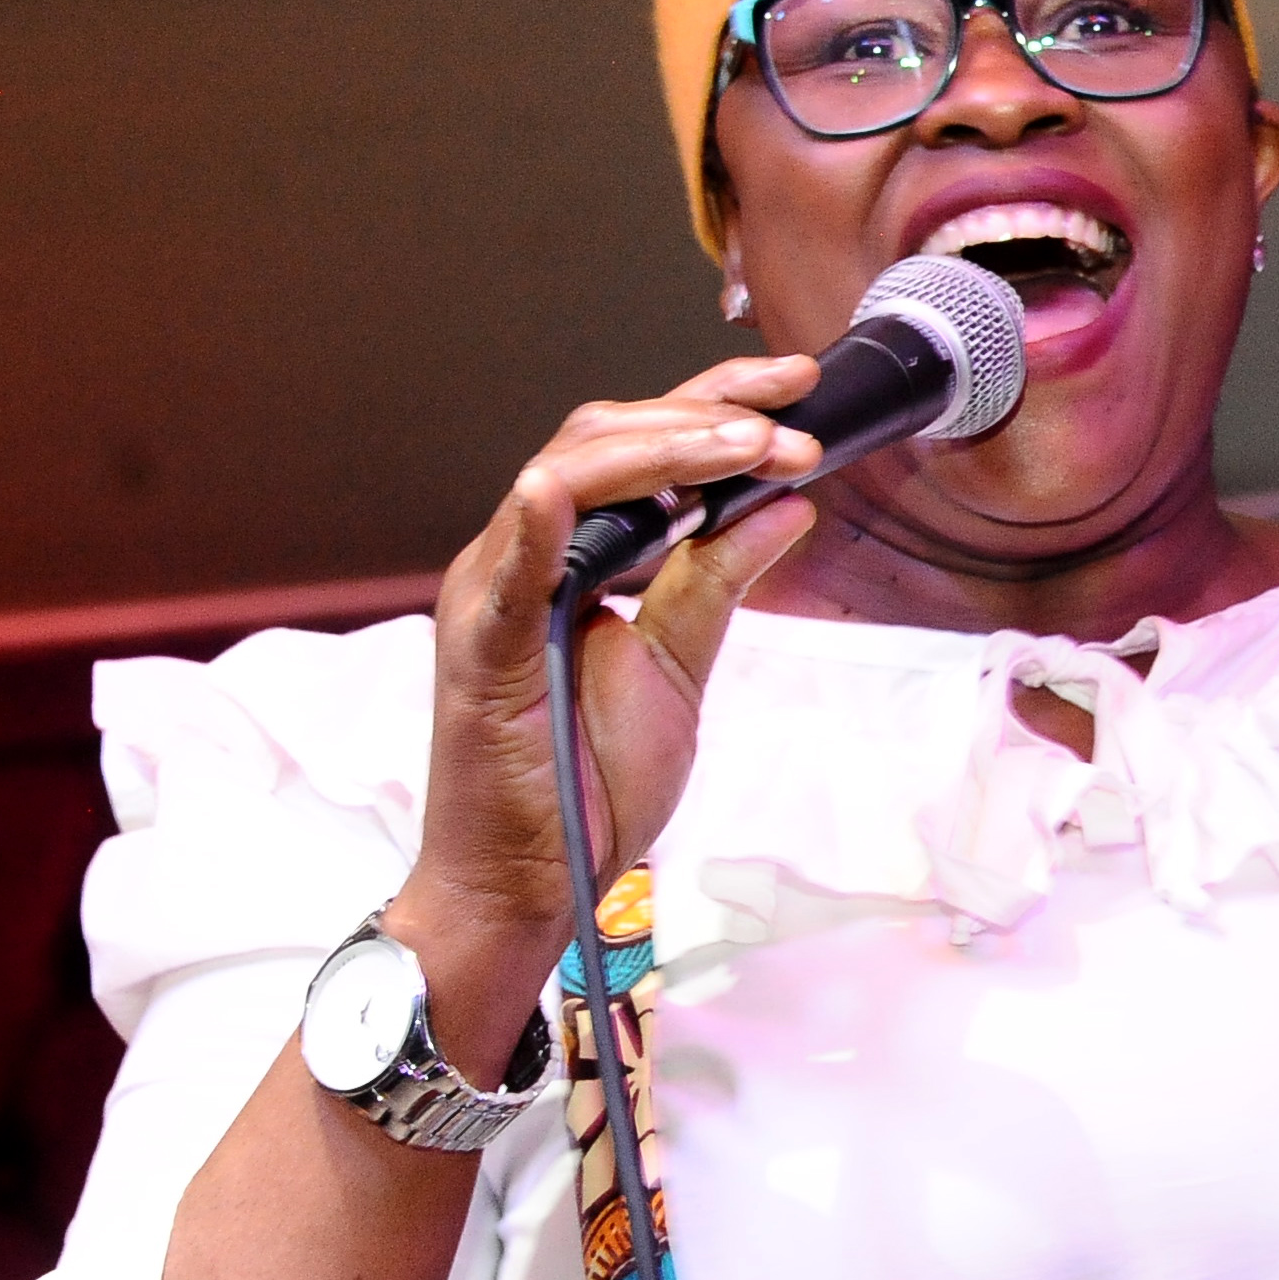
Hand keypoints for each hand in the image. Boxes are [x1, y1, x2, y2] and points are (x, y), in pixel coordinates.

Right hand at [383, 356, 824, 1074]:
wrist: (530, 885)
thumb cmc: (585, 783)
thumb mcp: (677, 668)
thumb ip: (718, 582)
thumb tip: (789, 503)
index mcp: (568, 552)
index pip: (637, 446)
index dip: (714, 407)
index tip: (800, 393)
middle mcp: (521, 554)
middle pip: (603, 436)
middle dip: (706, 416)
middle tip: (795, 420)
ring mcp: (492, 593)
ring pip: (565, 473)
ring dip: (665, 449)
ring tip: (750, 445)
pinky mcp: (478, 648)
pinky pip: (507, 566)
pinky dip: (540, 515)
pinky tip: (572, 485)